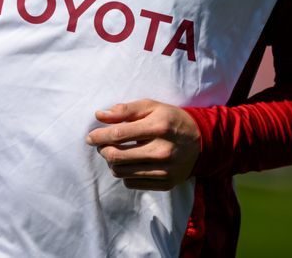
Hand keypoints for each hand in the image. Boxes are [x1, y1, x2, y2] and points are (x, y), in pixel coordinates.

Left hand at [85, 99, 200, 189]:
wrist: (202, 141)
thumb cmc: (171, 120)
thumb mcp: (152, 106)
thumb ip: (125, 110)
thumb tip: (99, 115)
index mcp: (159, 127)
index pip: (119, 134)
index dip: (99, 136)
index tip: (89, 137)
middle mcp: (162, 151)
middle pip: (117, 156)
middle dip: (103, 150)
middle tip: (102, 145)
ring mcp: (165, 170)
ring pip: (122, 172)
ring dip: (112, 163)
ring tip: (115, 153)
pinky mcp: (165, 184)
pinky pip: (132, 183)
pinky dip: (125, 173)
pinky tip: (130, 163)